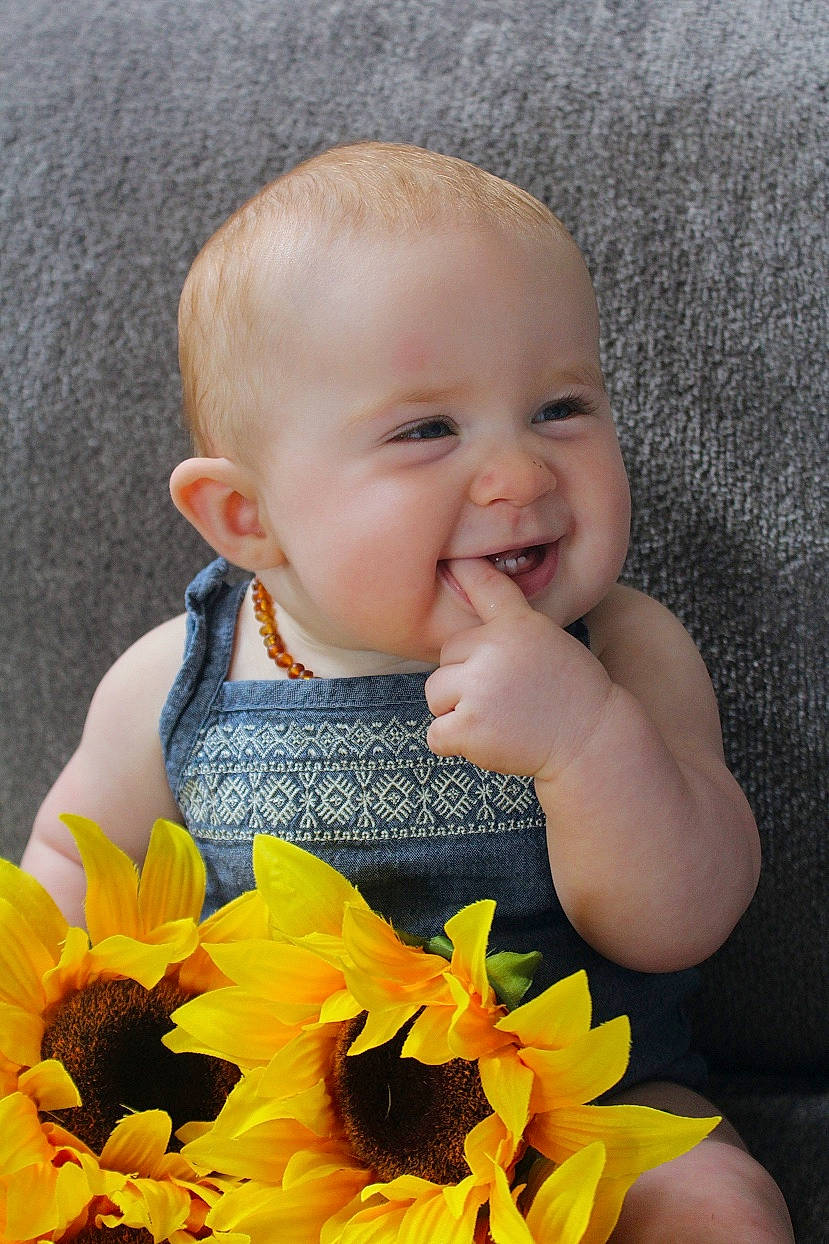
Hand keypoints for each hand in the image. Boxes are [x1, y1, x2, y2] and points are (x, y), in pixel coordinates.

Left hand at [425, 558, 611, 779]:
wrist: (593, 741)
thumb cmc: (569, 691)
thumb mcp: (547, 640)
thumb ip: (508, 622)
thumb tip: (464, 579)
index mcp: (517, 625)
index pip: (485, 587)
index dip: (466, 570)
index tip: (452, 556)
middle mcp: (494, 649)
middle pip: (446, 659)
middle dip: (465, 680)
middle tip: (507, 696)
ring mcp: (479, 688)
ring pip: (436, 696)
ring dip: (458, 712)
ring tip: (501, 717)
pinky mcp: (469, 728)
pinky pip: (436, 734)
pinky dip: (455, 743)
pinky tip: (490, 740)